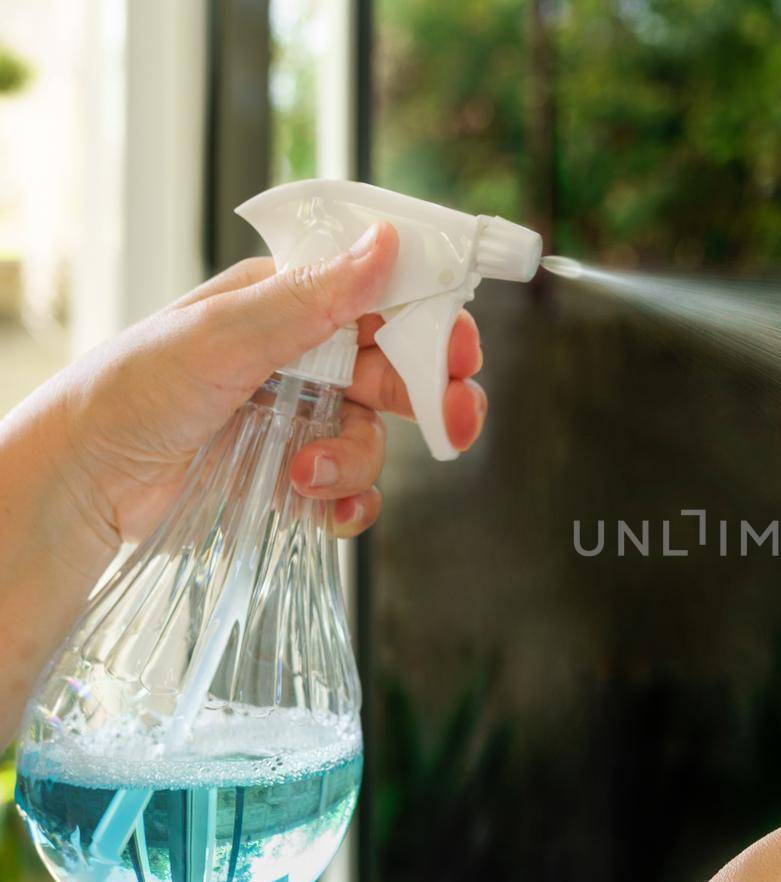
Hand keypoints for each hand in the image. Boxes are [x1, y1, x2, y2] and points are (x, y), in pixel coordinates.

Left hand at [48, 220, 484, 548]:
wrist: (86, 483)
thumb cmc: (137, 389)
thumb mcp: (228, 333)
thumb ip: (316, 296)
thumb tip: (389, 241)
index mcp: (288, 305)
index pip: (382, 300)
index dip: (430, 323)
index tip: (461, 351)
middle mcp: (302, 359)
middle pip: (398, 371)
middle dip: (430, 397)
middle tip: (456, 420)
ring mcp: (299, 420)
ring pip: (375, 437)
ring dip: (356, 460)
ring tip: (305, 472)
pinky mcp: (290, 477)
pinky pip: (351, 490)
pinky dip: (348, 503)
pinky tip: (321, 508)